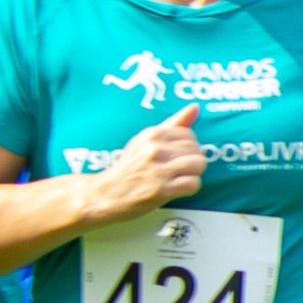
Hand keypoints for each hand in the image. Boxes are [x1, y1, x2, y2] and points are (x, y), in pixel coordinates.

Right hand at [89, 104, 205, 223]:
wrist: (104, 195)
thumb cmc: (128, 168)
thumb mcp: (144, 141)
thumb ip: (172, 124)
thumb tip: (195, 107)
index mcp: (151, 134)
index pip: (189, 134)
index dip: (188, 148)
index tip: (176, 157)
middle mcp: (154, 149)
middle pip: (196, 150)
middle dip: (192, 162)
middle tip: (177, 171)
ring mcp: (157, 169)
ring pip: (198, 165)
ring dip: (193, 175)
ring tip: (178, 179)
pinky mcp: (161, 189)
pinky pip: (193, 184)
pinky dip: (189, 189)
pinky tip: (176, 190)